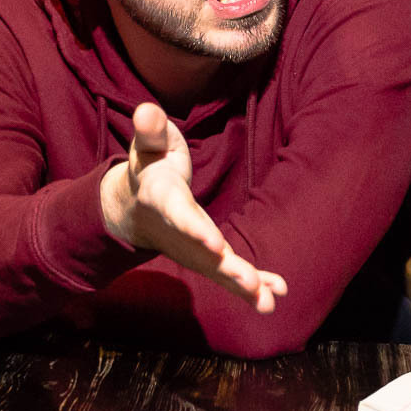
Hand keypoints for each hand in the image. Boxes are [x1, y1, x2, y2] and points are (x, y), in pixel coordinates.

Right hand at [101, 102, 287, 312]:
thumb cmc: (150, 168)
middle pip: (201, 252)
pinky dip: (253, 285)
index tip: (214, 244)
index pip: (179, 214)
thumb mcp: (148, 145)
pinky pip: (229, 274)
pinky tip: (277, 293)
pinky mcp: (206, 258)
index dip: (195, 229)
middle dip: (225, 268)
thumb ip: (150, 130)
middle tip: (248, 282)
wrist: (133, 209)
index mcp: (162, 198)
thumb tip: (147, 109)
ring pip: (218, 270)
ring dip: (243, 285)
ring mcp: (192, 249)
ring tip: (268, 301)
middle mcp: (178, 231)